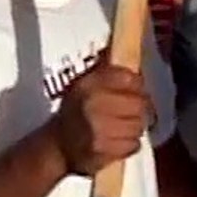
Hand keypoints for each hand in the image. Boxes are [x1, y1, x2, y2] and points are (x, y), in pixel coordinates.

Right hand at [51, 60, 153, 176]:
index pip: (128, 78)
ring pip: (138, 125)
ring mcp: (99, 129)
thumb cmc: (74, 113)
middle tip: (128, 112)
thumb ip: (105, 73)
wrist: (57, 146)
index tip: (133, 90)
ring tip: (120, 127)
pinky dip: (129, 144)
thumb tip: (124, 47)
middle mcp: (93, 104)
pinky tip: (117, 141)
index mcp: (87, 85)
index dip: (136, 85)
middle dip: (138, 109)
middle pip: (139, 103)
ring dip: (133, 128)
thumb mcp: (82, 87)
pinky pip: (134, 144)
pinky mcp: (105, 149)